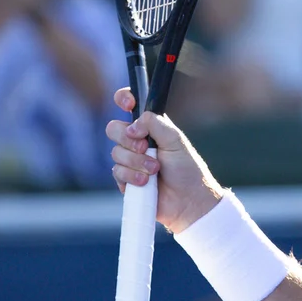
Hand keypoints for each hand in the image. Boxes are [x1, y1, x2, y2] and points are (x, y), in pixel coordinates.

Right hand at [107, 88, 222, 233]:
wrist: (188, 201)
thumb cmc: (187, 170)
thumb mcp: (176, 141)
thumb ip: (156, 124)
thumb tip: (133, 124)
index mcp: (151, 127)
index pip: (130, 106)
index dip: (124, 99)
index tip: (128, 104)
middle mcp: (138, 141)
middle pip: (114, 129)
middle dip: (128, 140)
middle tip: (146, 148)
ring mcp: (130, 160)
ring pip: (115, 153)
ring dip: (136, 162)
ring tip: (155, 170)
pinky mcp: (125, 179)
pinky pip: (116, 172)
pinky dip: (131, 176)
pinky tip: (145, 182)